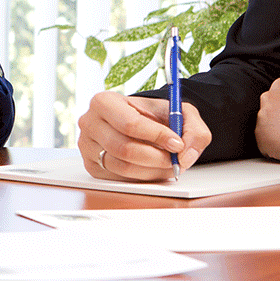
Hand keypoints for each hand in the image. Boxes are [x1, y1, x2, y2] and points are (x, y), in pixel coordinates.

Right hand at [76, 90, 209, 180]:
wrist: (140, 123)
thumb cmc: (155, 116)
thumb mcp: (179, 112)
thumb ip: (192, 128)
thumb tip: (186, 154)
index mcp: (104, 102)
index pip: (130, 124)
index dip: (157, 136)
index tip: (177, 143)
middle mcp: (89, 123)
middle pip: (125, 149)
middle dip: (156, 158)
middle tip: (176, 159)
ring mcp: (87, 147)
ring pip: (123, 167)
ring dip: (152, 170)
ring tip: (168, 164)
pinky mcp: (92, 166)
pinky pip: (119, 179)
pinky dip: (142, 177)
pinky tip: (154, 168)